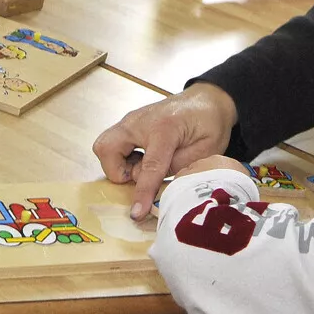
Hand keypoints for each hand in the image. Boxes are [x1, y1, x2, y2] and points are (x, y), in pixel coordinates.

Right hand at [93, 82, 238, 218]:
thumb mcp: (205, 151)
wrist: (207, 100)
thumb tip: (153, 187)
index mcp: (165, 128)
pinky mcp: (128, 125)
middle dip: (116, 171)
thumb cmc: (209, 124)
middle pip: (106, 148)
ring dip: (118, 165)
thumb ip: (179, 168)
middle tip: (138, 176)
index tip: (137, 213)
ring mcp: (131, 120)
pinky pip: (113, 144)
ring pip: (105, 146)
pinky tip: (143, 159)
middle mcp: (140, 121)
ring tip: (143, 167)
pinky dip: (122, 157)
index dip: (142, 193)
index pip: (149, 166)